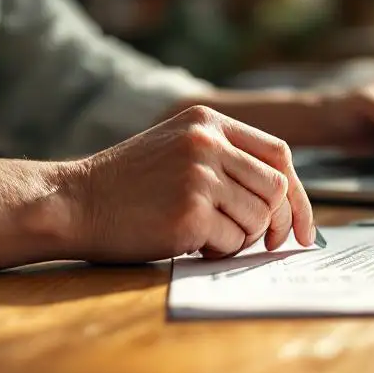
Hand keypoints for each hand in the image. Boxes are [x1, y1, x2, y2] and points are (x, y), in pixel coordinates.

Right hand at [65, 106, 315, 261]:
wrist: (71, 203)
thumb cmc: (126, 186)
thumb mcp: (177, 149)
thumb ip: (225, 160)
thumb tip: (285, 202)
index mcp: (208, 121)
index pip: (278, 154)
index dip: (298, 195)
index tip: (303, 228)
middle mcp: (207, 142)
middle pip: (276, 188)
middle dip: (277, 223)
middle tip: (267, 244)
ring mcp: (198, 175)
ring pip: (258, 218)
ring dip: (241, 238)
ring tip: (207, 235)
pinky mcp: (189, 211)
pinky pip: (232, 241)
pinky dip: (219, 251)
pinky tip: (190, 242)